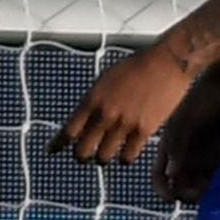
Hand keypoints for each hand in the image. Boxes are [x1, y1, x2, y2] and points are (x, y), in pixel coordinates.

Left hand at [52, 41, 196, 166]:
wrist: (166, 62)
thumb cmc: (137, 65)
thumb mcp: (106, 79)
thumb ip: (95, 100)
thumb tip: (88, 118)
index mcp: (92, 100)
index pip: (68, 131)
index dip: (58, 144)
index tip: (53, 150)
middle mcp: (105, 114)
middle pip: (82, 150)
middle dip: (82, 155)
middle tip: (86, 155)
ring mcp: (125, 123)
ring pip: (104, 157)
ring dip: (104, 158)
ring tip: (109, 154)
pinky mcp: (145, 129)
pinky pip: (128, 156)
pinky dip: (125, 158)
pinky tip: (128, 153)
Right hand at [151, 76, 219, 202]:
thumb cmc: (198, 104)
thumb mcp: (184, 125)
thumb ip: (177, 149)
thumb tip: (172, 175)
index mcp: (167, 148)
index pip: (159, 177)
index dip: (162, 190)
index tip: (170, 198)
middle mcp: (181, 156)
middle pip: (177, 184)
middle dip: (182, 193)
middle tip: (192, 193)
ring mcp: (199, 157)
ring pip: (193, 184)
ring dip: (196, 191)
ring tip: (202, 187)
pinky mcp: (216, 157)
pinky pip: (209, 176)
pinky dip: (208, 182)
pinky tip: (211, 179)